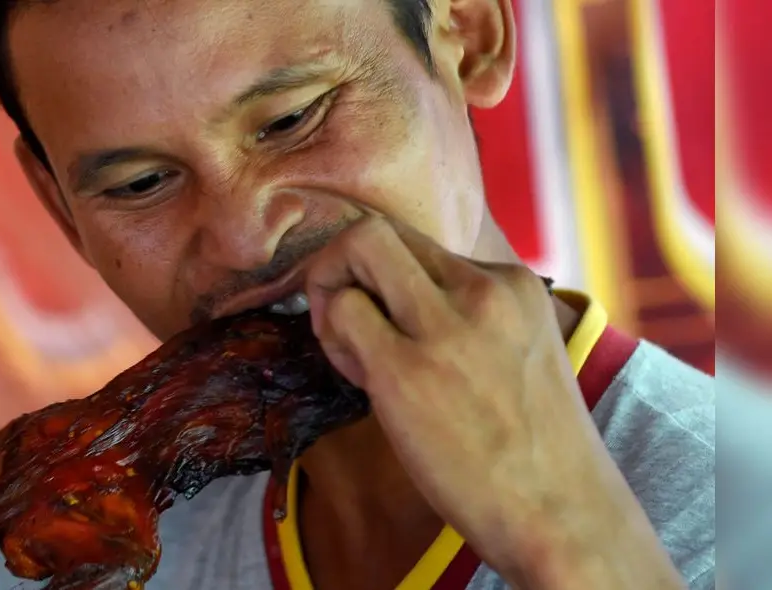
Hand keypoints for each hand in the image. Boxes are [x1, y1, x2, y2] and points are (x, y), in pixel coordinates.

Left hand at [304, 217, 682, 589]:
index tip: (389, 323)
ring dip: (331, 292)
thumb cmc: (532, 447)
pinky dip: (331, 336)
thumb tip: (397, 302)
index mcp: (512, 283)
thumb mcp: (518, 351)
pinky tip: (360, 379)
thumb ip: (469, 316)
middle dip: (342, 266)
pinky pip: (342, 312)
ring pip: (358, 246)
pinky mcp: (406, 369)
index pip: (418, 245)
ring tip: (352, 351)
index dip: (385, 279)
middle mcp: (482, 289)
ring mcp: (445, 325)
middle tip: (345, 321)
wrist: (561, 515)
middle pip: (380, 230)